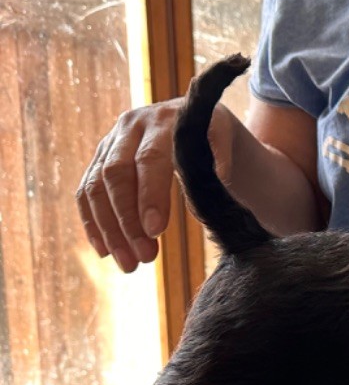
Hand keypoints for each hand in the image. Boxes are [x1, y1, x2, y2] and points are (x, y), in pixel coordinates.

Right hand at [76, 100, 235, 271]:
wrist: (199, 121)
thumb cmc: (218, 140)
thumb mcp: (227, 143)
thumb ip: (220, 159)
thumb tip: (216, 186)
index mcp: (166, 120)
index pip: (149, 159)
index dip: (150, 196)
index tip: (156, 231)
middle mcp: (134, 124)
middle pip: (116, 174)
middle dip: (128, 220)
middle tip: (143, 258)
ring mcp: (113, 140)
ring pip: (96, 186)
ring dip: (110, 229)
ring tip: (128, 264)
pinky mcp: (101, 156)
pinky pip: (87, 191)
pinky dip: (93, 222)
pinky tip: (104, 250)